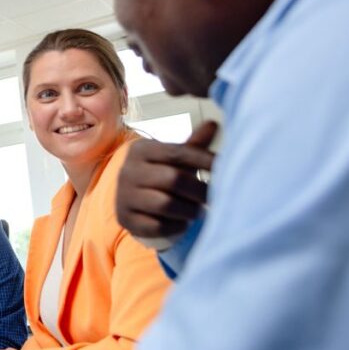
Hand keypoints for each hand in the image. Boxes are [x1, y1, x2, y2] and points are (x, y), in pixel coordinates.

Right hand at [116, 120, 217, 241]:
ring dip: (189, 210)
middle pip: (173, 179)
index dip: (204, 160)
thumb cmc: (161, 176)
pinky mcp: (126, 218)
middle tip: (213, 198)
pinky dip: (176, 226)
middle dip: (199, 191)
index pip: (178, 153)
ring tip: (198, 211)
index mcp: (141, 150)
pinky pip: (157, 226)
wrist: (132, 202)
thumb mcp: (174, 159)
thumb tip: (214, 123)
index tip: (224, 169)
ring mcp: (124, 196)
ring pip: (166, 204)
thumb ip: (194, 145)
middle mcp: (128, 171)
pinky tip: (182, 223)